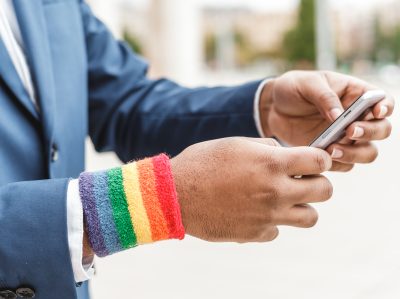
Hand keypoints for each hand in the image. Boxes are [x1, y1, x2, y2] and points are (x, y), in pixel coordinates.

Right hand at [170, 137, 332, 242]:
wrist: (175, 194)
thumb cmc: (203, 163)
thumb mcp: (236, 144)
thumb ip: (267, 148)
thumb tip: (286, 154)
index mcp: (272, 163)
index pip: (320, 160)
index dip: (321, 158)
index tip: (314, 160)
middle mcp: (275, 191)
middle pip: (325, 192)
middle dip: (319, 183)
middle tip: (303, 180)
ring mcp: (267, 216)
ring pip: (310, 218)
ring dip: (303, 207)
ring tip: (285, 199)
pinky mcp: (255, 233)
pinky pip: (278, 230)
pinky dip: (272, 222)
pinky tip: (255, 212)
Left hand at [260, 71, 394, 171]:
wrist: (272, 108)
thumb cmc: (293, 88)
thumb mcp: (306, 84)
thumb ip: (324, 97)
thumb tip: (339, 116)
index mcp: (356, 95)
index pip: (383, 102)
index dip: (385, 108)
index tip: (375, 112)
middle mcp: (357, 118)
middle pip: (381, 130)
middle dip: (369, 133)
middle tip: (349, 131)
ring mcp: (346, 138)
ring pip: (366, 153)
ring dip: (354, 154)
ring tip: (331, 150)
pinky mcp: (332, 152)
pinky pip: (344, 165)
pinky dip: (336, 165)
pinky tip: (320, 159)